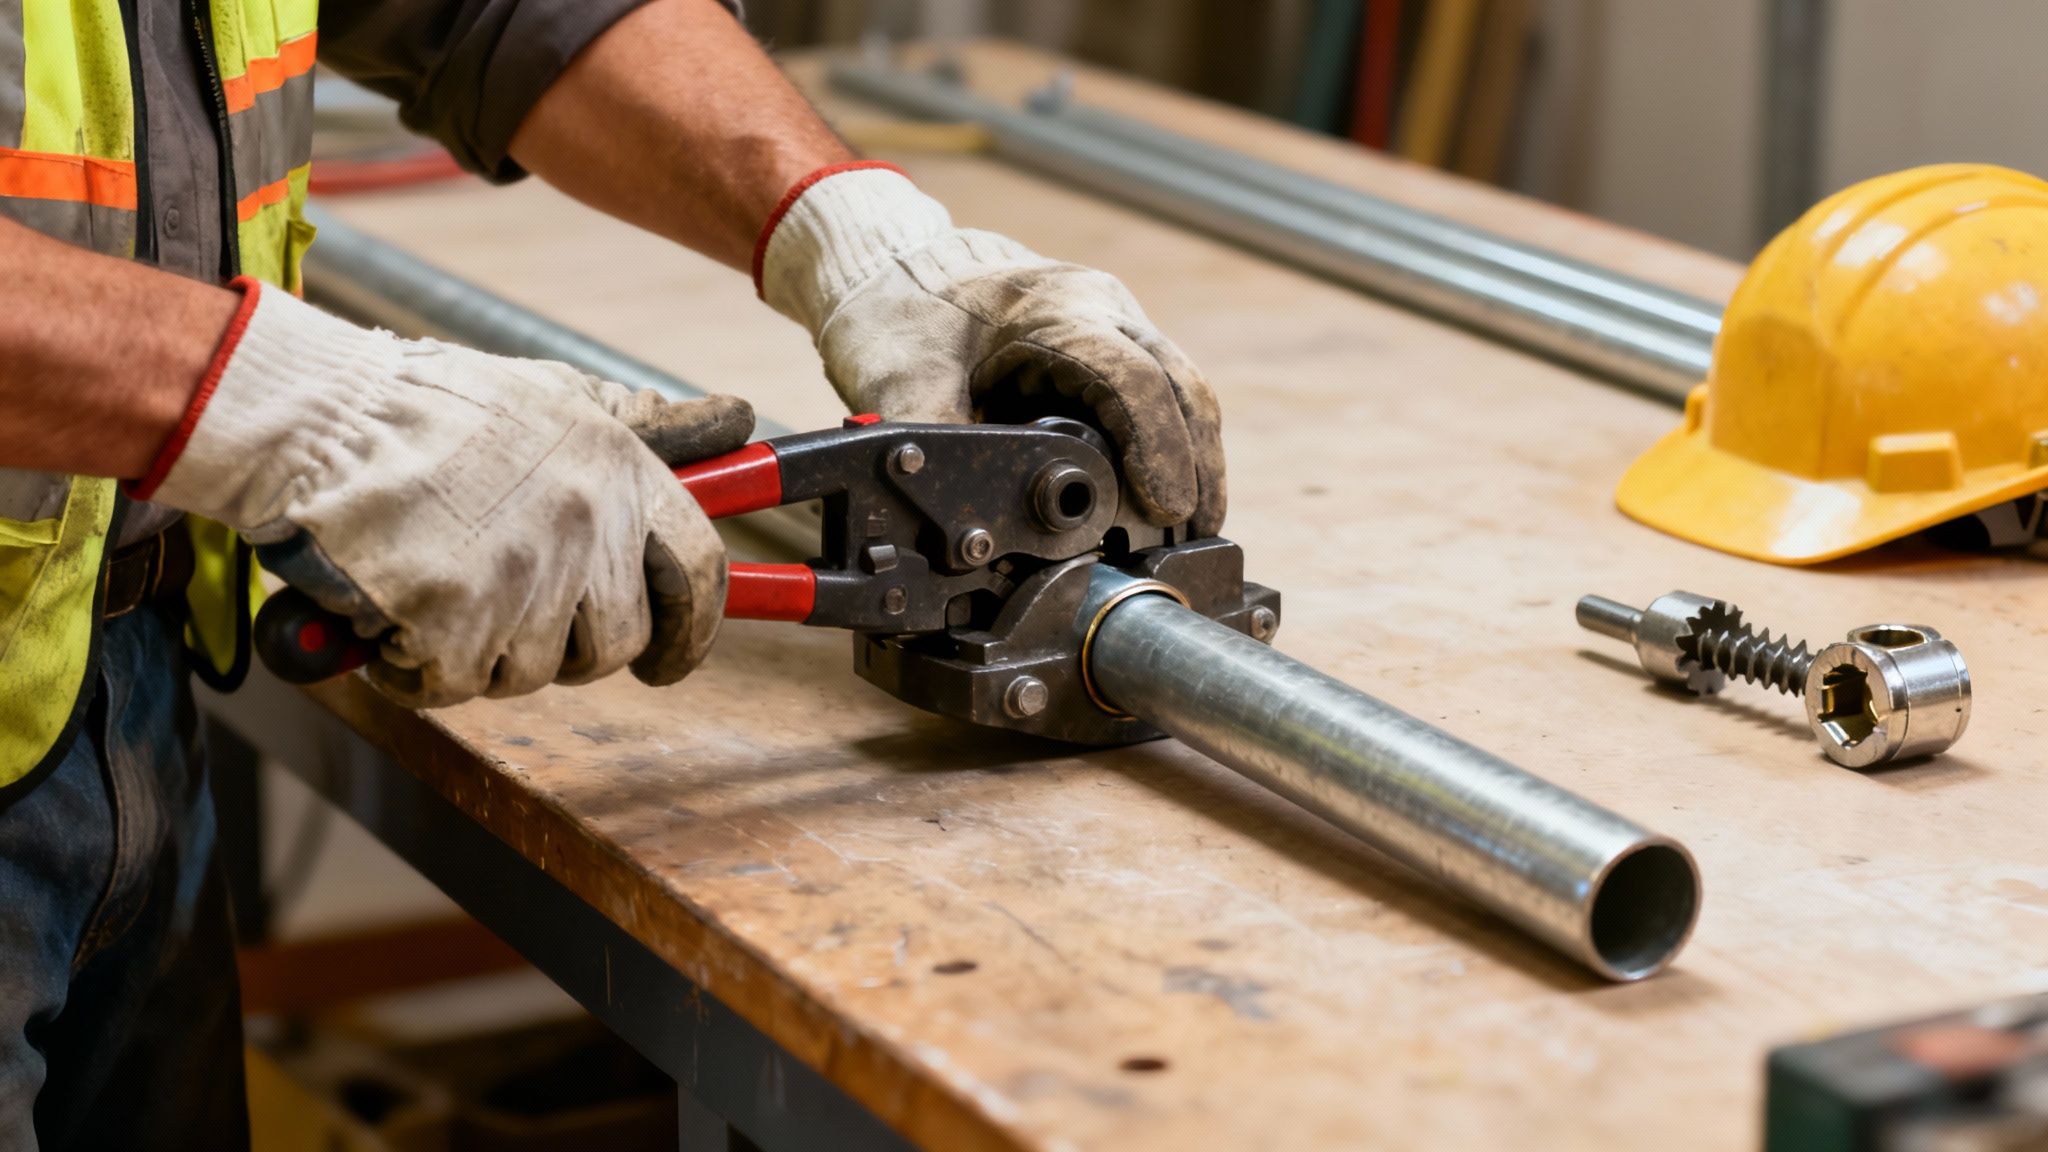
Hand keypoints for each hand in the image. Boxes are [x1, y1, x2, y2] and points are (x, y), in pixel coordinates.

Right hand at [136, 280, 754, 706]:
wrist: (312, 418)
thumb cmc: (420, 406)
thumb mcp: (547, 391)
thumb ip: (633, 421)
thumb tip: (730, 421)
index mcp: (618, 467)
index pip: (699, 569)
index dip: (695, 627)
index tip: (674, 659)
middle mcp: (586, 522)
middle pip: (617, 641)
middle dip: (570, 647)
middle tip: (512, 619)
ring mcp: (523, 574)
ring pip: (535, 670)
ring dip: (486, 652)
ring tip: (437, 588)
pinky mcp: (455, 619)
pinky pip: (455, 683)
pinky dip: (418, 668)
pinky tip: (392, 613)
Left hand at [758, 164, 1225, 536]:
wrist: (898, 265)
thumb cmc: (901, 312)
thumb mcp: (898, 379)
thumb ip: (935, 443)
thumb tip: (968, 524)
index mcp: (1056, 310)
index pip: (1133, 378)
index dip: (1156, 446)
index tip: (1167, 508)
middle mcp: (1103, 310)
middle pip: (1181, 389)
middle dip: (1195, 468)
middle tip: (1195, 539)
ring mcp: (1116, 326)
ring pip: (1182, 393)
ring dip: (1192, 462)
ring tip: (1190, 534)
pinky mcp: (1112, 350)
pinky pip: (1161, 398)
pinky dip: (1169, 449)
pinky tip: (1165, 502)